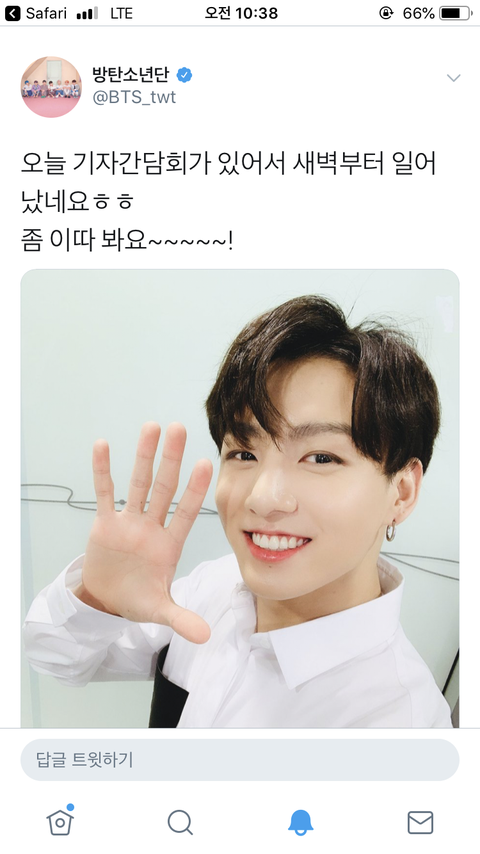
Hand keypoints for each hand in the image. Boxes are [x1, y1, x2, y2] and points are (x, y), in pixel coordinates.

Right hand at [76, 422, 212, 642]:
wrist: (108, 600)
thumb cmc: (138, 600)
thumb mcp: (159, 610)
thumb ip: (181, 619)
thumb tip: (206, 638)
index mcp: (169, 545)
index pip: (185, 512)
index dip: (194, 490)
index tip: (206, 463)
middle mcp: (151, 527)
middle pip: (163, 488)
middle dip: (171, 460)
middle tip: (180, 428)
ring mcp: (129, 522)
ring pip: (138, 484)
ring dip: (144, 457)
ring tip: (151, 427)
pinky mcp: (105, 523)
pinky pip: (104, 493)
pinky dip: (103, 471)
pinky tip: (104, 445)